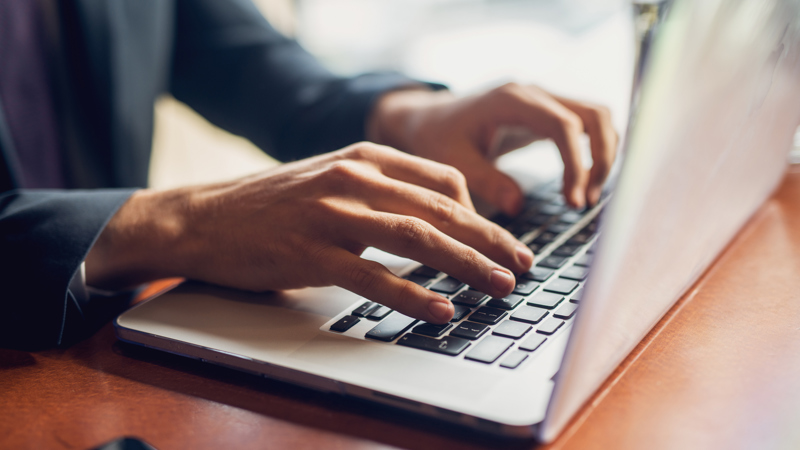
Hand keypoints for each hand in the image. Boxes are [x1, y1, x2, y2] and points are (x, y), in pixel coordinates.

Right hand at [85, 143, 533, 322]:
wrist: (204, 218)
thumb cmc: (273, 204)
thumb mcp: (331, 179)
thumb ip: (380, 191)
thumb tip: (434, 218)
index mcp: (364, 157)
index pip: (443, 180)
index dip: (481, 214)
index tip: (503, 240)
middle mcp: (353, 177)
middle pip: (440, 210)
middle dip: (489, 240)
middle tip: (523, 265)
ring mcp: (331, 214)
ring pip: (416, 238)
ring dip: (465, 265)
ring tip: (499, 286)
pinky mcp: (310, 252)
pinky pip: (373, 276)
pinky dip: (413, 296)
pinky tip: (441, 311)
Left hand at [368, 83, 618, 212]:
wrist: (430, 118)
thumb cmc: (438, 138)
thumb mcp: (452, 161)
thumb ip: (485, 181)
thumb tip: (517, 207)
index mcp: (511, 100)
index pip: (563, 125)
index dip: (576, 163)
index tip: (572, 201)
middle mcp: (534, 93)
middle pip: (594, 114)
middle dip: (600, 159)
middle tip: (585, 201)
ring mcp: (544, 99)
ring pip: (597, 117)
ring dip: (603, 155)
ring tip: (585, 197)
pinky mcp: (548, 112)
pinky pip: (587, 124)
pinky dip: (595, 150)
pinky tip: (583, 183)